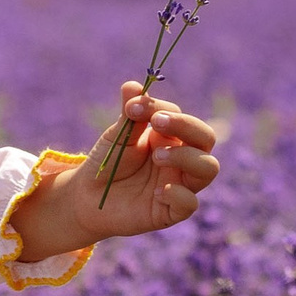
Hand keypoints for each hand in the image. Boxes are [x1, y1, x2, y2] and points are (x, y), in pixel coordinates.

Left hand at [12, 83, 221, 261]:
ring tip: (157, 156)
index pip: (183, 118)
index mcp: (172, 138)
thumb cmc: (108, 162)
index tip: (133, 107)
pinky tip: (157, 191)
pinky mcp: (171, 211)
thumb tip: (132, 85)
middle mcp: (182, 159)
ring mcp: (180, 184)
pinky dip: (179, 194)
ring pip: (208, 168)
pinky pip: (190, 203)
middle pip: (206, 138)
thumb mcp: (117, 135)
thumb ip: (129, 114)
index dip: (162, 109)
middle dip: (185, 126)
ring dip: (186, 157)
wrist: (87, 197)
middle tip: (156, 123)